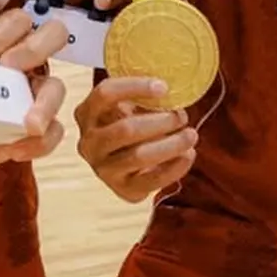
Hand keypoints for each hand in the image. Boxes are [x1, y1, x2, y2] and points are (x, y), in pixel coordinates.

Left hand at [0, 7, 66, 175]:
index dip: (3, 29)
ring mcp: (33, 93)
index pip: (18, 18)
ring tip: (26, 123)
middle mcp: (23, 60)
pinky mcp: (36, 127)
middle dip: (34, 47)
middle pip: (52, 35)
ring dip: (46, 103)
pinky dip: (42, 141)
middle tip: (7, 67)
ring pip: (58, 86)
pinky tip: (17, 148)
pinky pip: (54, 130)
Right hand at [74, 76, 196, 201]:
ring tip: (191, 135)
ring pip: (139, 156)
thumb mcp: (125, 106)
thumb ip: (140, 97)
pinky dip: (174, 167)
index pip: (105, 94)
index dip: (135, 87)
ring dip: (171, 144)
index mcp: (86, 114)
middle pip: (125, 129)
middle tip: (182, 116)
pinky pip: (151, 180)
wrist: (122, 164)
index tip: (164, 87)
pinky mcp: (122, 189)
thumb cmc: (127, 124)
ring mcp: (103, 169)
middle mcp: (89, 143)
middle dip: (160, 121)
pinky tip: (188, 155)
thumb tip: (172, 88)